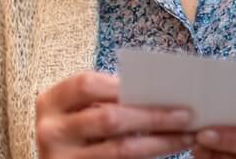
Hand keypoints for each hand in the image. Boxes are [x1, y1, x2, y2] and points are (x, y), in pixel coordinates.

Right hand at [36, 71, 194, 158]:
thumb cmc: (72, 130)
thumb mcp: (75, 110)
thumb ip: (102, 100)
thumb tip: (157, 91)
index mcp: (50, 102)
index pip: (86, 84)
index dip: (122, 85)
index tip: (158, 88)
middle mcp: (51, 131)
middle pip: (109, 119)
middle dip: (152, 116)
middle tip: (186, 115)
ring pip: (120, 150)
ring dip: (159, 142)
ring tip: (186, 136)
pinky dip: (148, 158)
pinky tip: (167, 150)